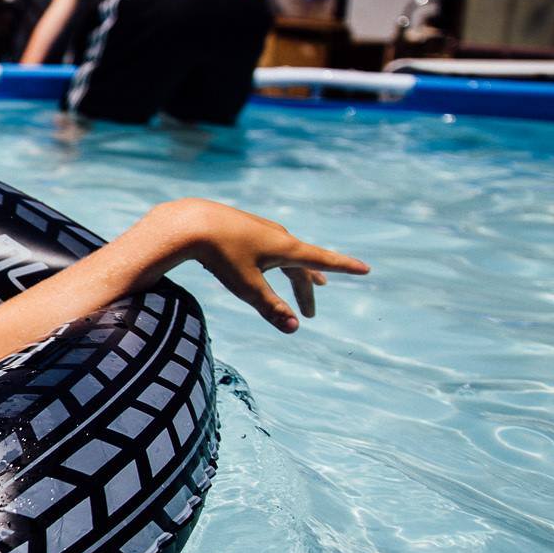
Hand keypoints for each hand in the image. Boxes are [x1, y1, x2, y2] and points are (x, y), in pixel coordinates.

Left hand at [152, 199, 369, 332]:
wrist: (188, 223)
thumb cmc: (220, 255)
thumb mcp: (247, 287)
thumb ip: (270, 307)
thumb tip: (293, 329)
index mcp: (286, 248)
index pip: (323, 260)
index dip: (344, 267)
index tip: (365, 269)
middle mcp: (278, 235)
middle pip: (300, 265)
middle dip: (306, 290)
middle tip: (309, 313)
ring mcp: (259, 228)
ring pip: (284, 254)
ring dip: (295, 272)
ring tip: (307, 280)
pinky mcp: (242, 226)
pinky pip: (267, 246)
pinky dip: (276, 261)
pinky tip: (265, 262)